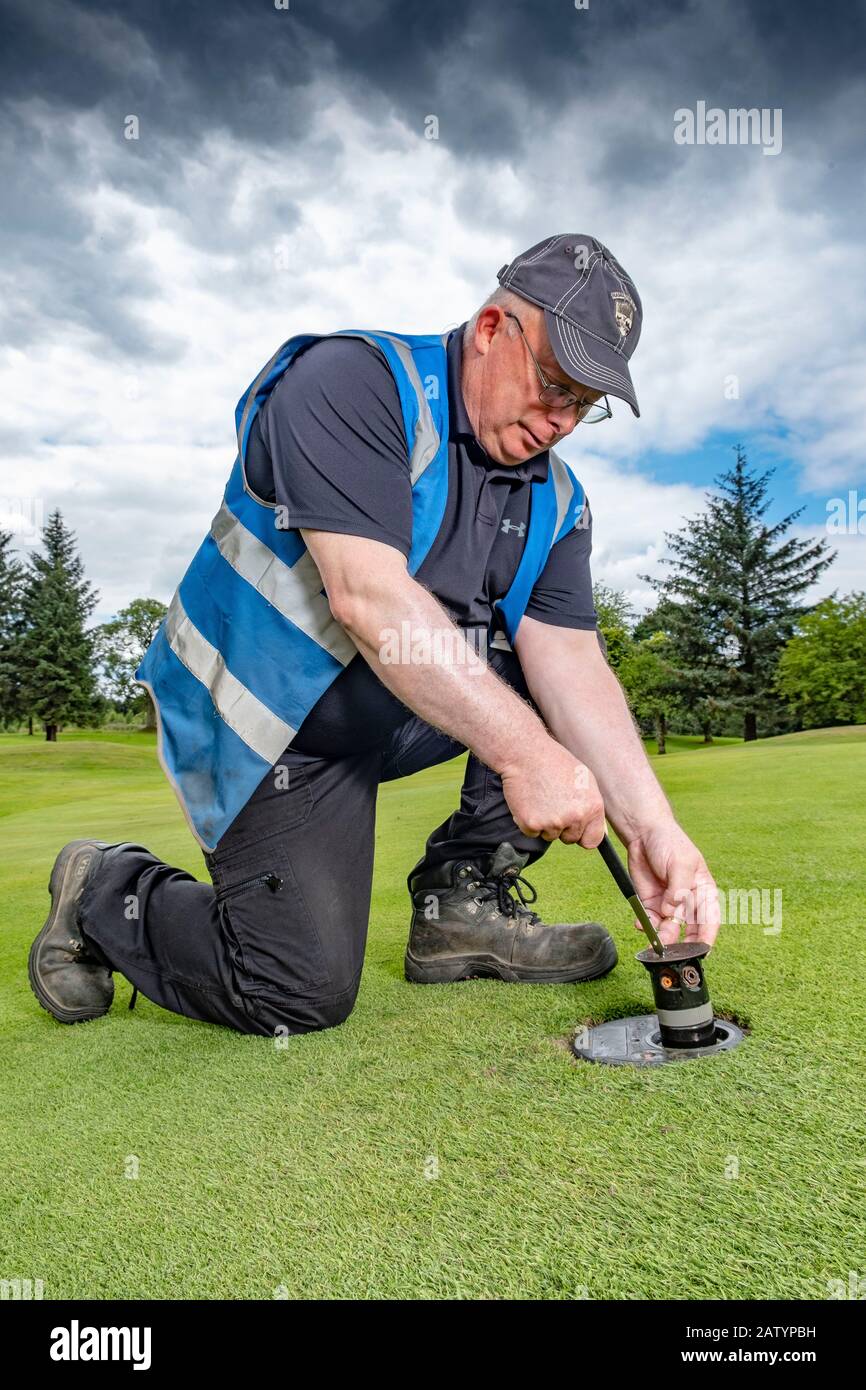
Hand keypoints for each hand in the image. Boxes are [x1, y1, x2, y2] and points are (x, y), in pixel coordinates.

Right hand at [501, 739, 605, 848]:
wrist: (526, 754)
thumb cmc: (555, 763)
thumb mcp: (585, 780)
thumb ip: (592, 808)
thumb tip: (600, 832)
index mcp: (593, 807)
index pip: (592, 841)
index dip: (582, 834)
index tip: (574, 826)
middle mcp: (576, 817)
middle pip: (570, 839)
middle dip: (561, 826)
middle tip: (552, 801)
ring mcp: (553, 823)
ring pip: (549, 836)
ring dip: (544, 823)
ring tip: (541, 798)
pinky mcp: (532, 824)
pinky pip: (531, 832)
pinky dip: (527, 820)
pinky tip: (529, 801)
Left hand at [624, 823, 720, 947]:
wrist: (643, 833)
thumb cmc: (669, 843)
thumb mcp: (681, 863)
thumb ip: (678, 891)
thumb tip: (671, 914)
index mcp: (704, 892)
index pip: (710, 920)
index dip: (707, 938)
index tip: (701, 951)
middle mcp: (688, 902)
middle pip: (690, 931)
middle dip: (683, 944)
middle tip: (674, 953)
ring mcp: (669, 904)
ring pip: (668, 929)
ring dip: (662, 938)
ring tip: (654, 940)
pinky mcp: (650, 904)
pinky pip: (650, 921)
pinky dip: (646, 926)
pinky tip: (641, 924)